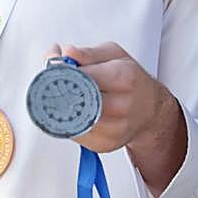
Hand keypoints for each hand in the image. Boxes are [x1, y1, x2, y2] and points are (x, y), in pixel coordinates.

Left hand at [46, 42, 187, 197]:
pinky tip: (68, 110)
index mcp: (125, 78)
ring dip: (59, 107)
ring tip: (56, 94)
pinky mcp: (104, 145)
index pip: (85, 76)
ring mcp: (114, 129)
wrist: (150, 110)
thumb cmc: (132, 80)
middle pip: (77, 99)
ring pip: (72, 119)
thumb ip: (88, 53)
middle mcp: (121, 106)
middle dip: (58, 89)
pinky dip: (66, 121)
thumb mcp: (114, 55)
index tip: (51, 66)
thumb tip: (66, 52)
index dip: (63, 71)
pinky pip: (75, 134)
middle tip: (48, 81)